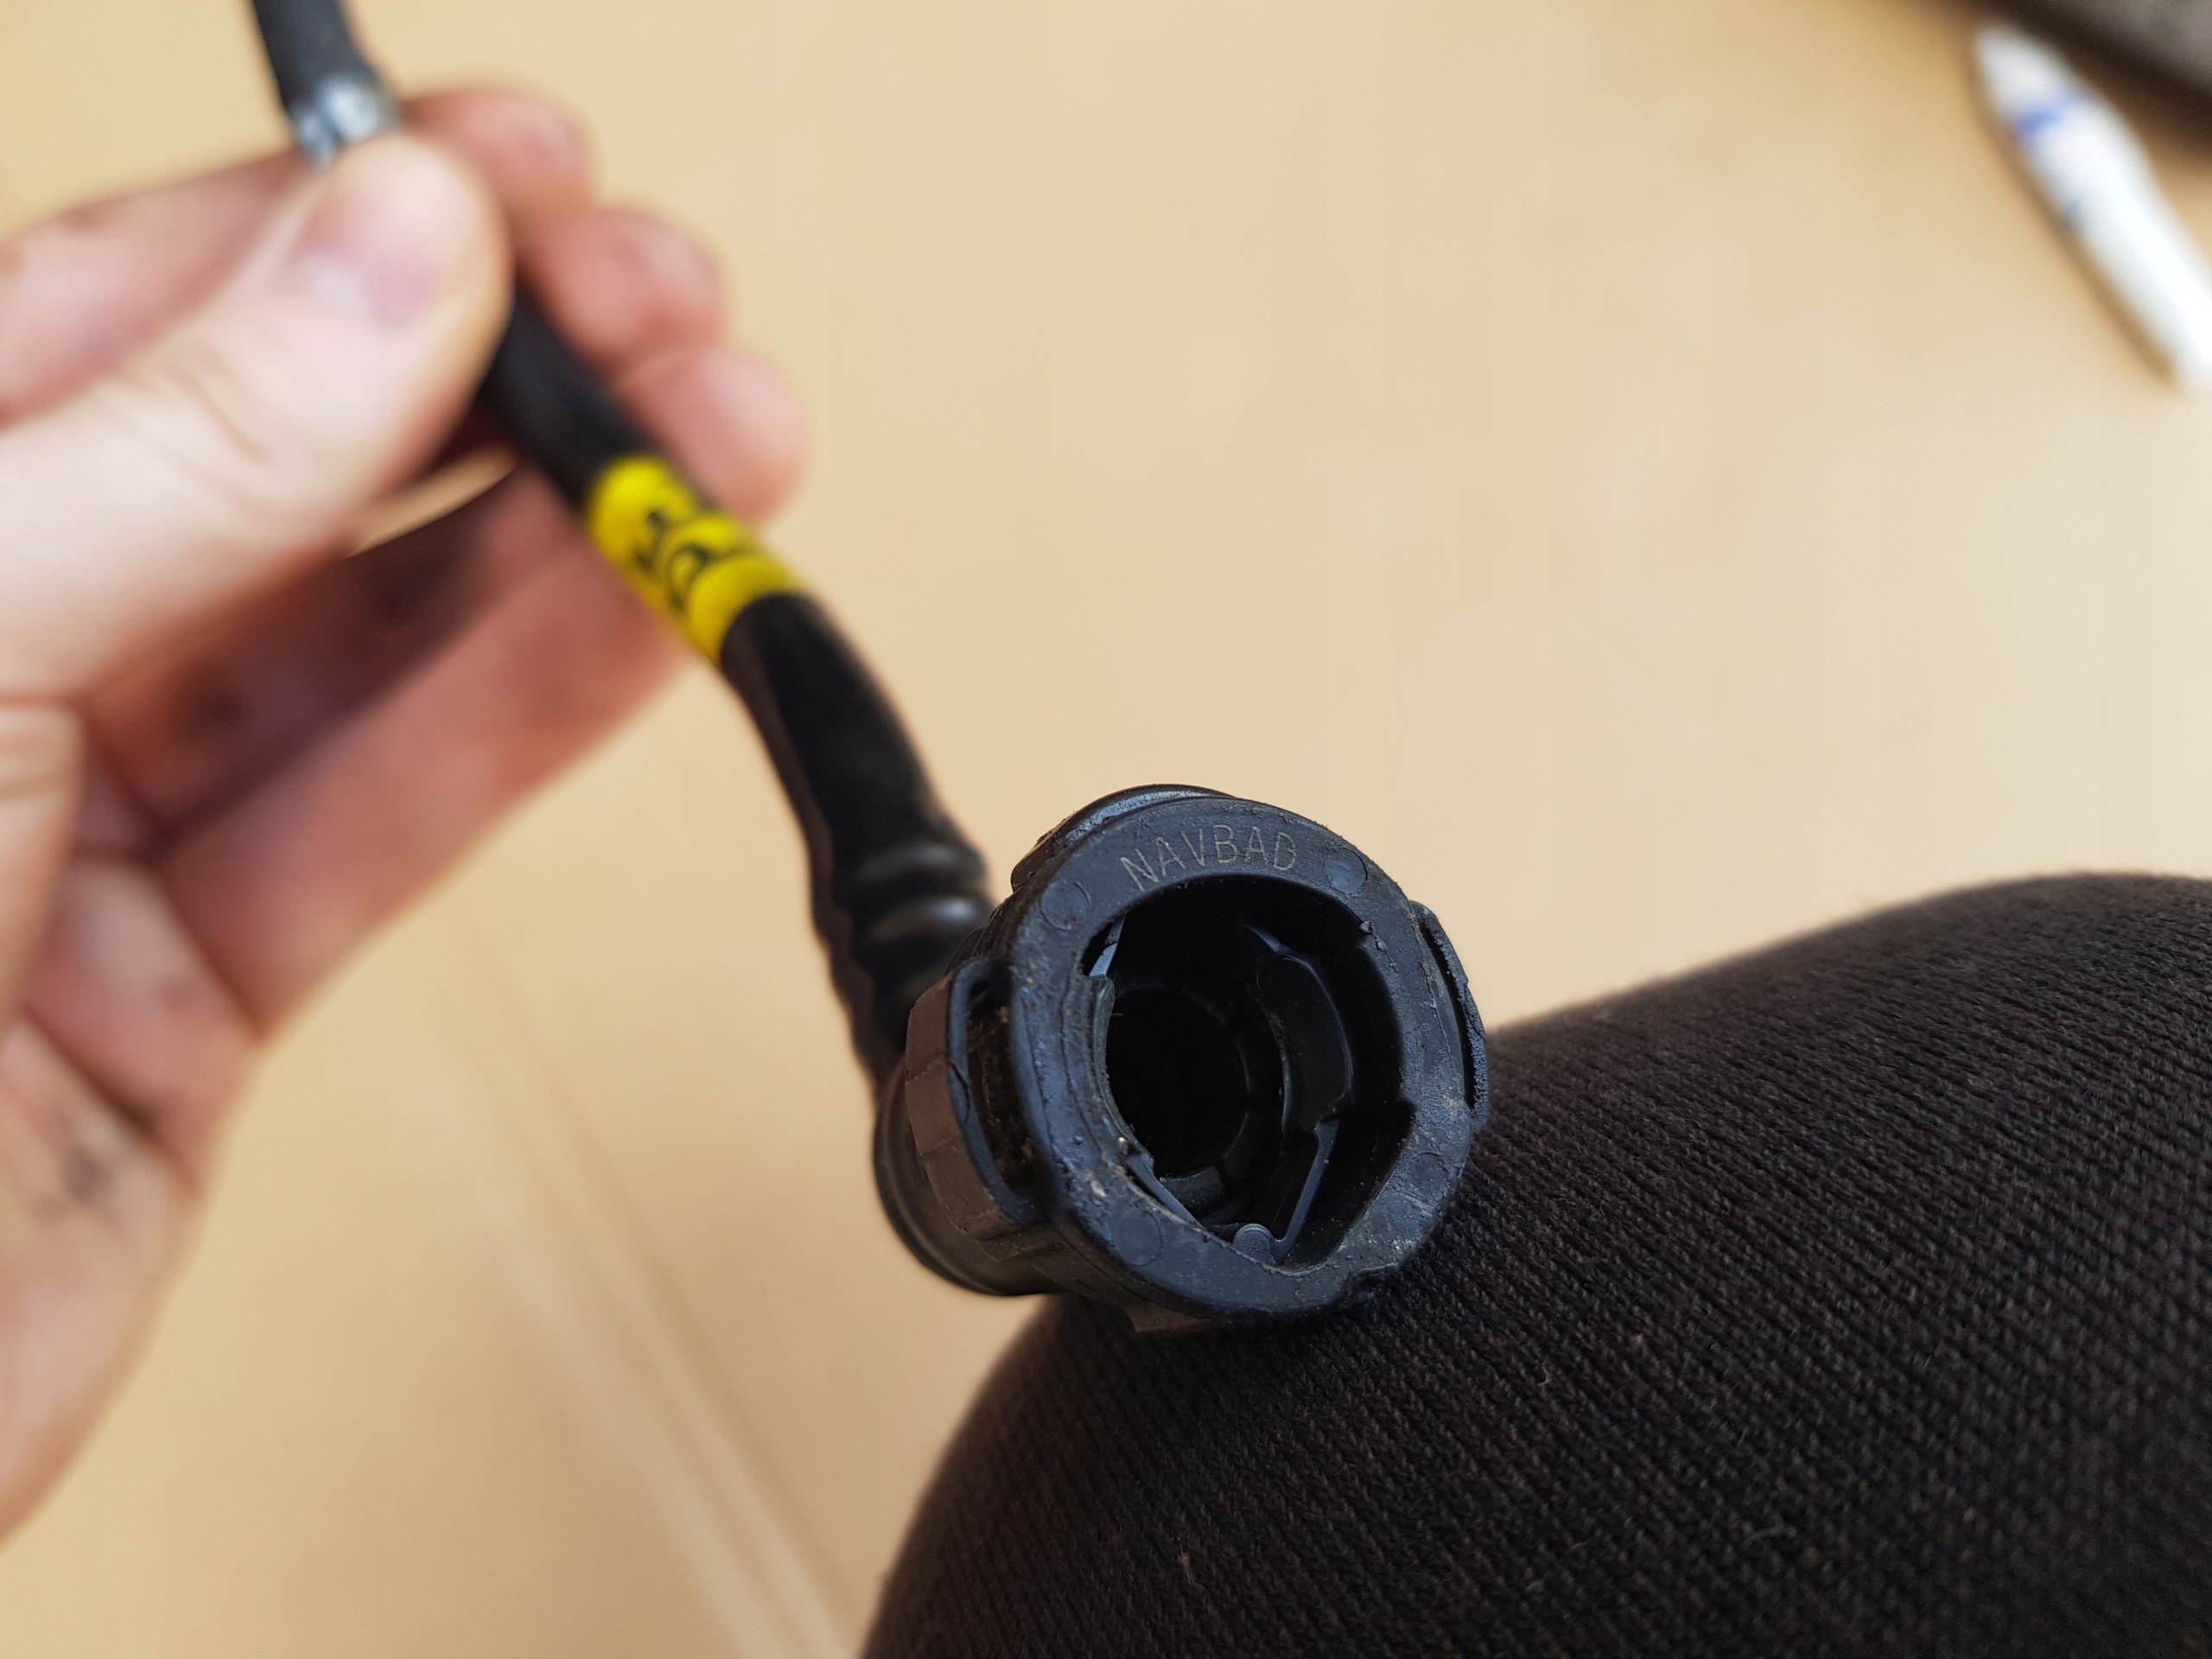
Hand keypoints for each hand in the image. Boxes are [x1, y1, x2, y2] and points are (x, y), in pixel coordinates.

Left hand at [0, 90, 803, 1535]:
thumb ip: (191, 455)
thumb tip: (402, 252)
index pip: (120, 305)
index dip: (339, 221)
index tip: (526, 174)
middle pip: (276, 463)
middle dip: (493, 376)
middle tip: (667, 313)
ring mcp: (77, 825)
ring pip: (363, 641)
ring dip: (560, 544)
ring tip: (725, 449)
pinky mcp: (188, 990)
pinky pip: (386, 820)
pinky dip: (530, 720)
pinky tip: (657, 624)